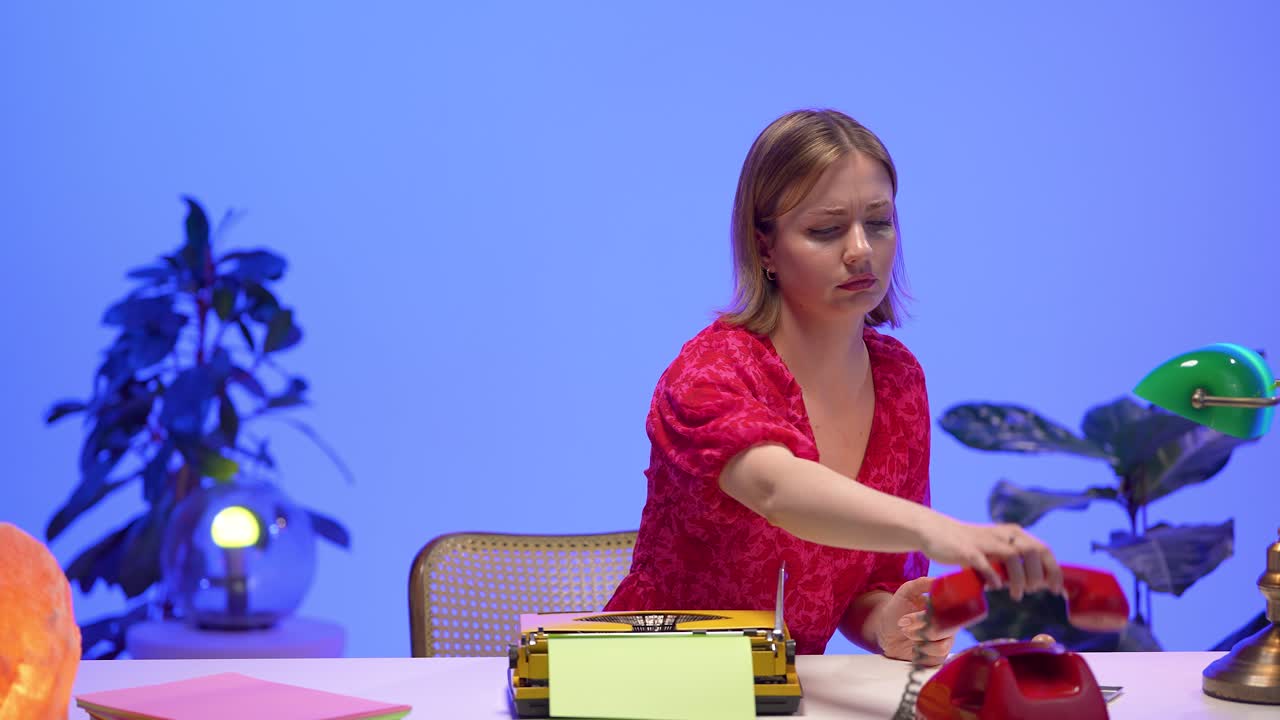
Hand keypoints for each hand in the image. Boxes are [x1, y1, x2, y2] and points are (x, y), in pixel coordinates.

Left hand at [875, 577, 955, 665]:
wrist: (885, 631)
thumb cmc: (897, 609)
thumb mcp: (906, 592)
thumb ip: (922, 584)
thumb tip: (938, 581)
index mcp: (944, 607)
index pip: (952, 610)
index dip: (936, 612)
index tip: (920, 611)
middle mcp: (948, 624)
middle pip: (946, 629)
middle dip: (922, 627)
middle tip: (904, 623)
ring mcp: (944, 641)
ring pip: (943, 646)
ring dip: (920, 641)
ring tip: (906, 633)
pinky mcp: (938, 656)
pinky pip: (937, 659)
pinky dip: (921, 653)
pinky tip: (912, 647)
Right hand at [919, 517, 1063, 599]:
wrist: (937, 532)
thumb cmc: (971, 546)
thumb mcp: (997, 548)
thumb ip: (1014, 562)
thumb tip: (1037, 585)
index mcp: (1013, 533)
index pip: (1043, 549)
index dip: (1054, 571)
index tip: (1056, 590)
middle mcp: (1002, 535)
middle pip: (1032, 552)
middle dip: (1037, 576)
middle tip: (1031, 591)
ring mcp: (985, 542)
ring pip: (1013, 557)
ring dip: (1020, 580)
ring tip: (1017, 595)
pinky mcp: (967, 551)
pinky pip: (986, 565)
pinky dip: (994, 579)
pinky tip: (994, 587)